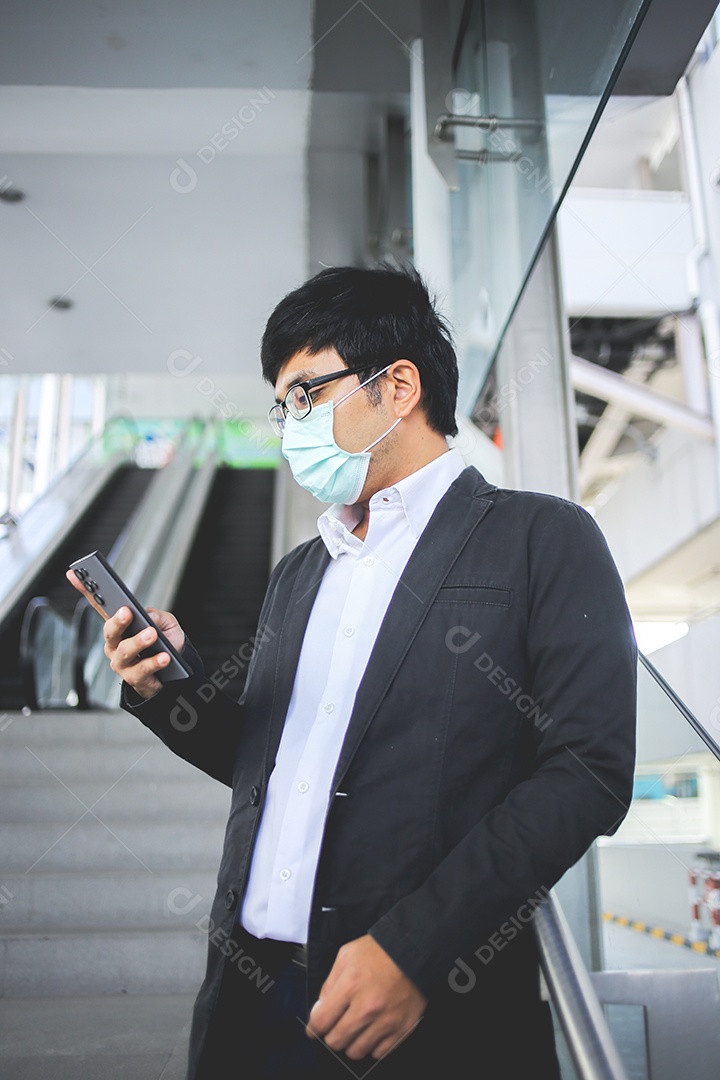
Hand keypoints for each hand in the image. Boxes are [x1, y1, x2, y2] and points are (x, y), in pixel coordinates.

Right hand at [66, 570, 184, 700]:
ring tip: (152, 635)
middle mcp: (114, 643)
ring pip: (125, 651)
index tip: (75, 573)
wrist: (173, 671)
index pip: (100, 605)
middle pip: (110, 631)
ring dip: (138, 642)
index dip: (85, 590)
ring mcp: (121, 662)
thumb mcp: (166, 624)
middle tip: (127, 612)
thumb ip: (157, 617)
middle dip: (117, 621)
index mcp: (119, 625)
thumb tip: (148, 617)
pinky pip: (142, 670)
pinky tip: (164, 657)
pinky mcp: (133, 678)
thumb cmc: (165, 643)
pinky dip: (154, 662)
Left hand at [306, 935, 426, 1062]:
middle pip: (336, 1041)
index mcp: (351, 985)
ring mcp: (386, 1021)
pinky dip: (372, 1045)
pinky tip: (373, 1030)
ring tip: (356, 1027)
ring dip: (352, 1042)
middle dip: (332, 1034)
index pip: (321, 1022)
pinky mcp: (402, 1030)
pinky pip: (378, 1053)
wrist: (414, 951)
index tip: (313, 1030)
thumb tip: (320, 1009)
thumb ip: (329, 982)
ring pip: (356, 1052)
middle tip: (337, 1025)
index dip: (313, 1028)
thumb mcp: (347, 955)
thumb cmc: (379, 951)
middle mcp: (368, 1007)